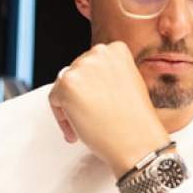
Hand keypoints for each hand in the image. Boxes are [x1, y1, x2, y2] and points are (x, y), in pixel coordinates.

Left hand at [48, 42, 170, 175]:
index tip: (98, 102)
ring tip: (84, 124)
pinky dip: (62, 117)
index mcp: (116, 50)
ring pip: (63, 85)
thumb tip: (87, 80)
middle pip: (75, 72)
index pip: (92, 62)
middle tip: (91, 116)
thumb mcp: (129, 84)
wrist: (138, 142)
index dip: (92, 85)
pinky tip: (77, 131)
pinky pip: (54, 100)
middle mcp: (99, 52)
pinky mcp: (67, 84)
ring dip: (69, 104)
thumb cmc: (135, 121)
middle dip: (80, 94)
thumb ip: (108, 75)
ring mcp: (82, 67)